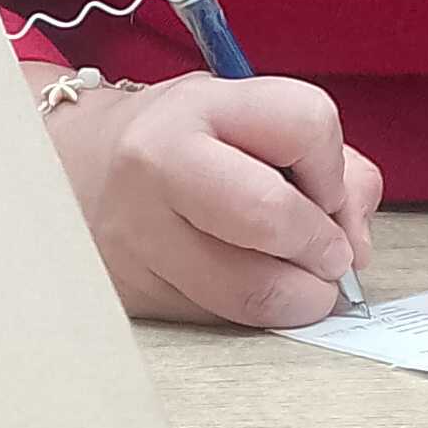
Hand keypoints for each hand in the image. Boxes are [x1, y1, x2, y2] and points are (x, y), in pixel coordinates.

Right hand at [42, 68, 379, 328]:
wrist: (71, 171)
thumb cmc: (183, 143)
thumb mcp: (248, 119)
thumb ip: (330, 167)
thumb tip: (356, 249)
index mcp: (197, 107)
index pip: (306, 124)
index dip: (333, 166)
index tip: (323, 187)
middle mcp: (156, 166)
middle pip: (272, 216)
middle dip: (323, 247)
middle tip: (329, 255)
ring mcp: (137, 238)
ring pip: (251, 293)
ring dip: (300, 297)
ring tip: (299, 281)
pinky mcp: (133, 294)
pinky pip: (222, 320)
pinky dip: (257, 314)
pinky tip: (249, 287)